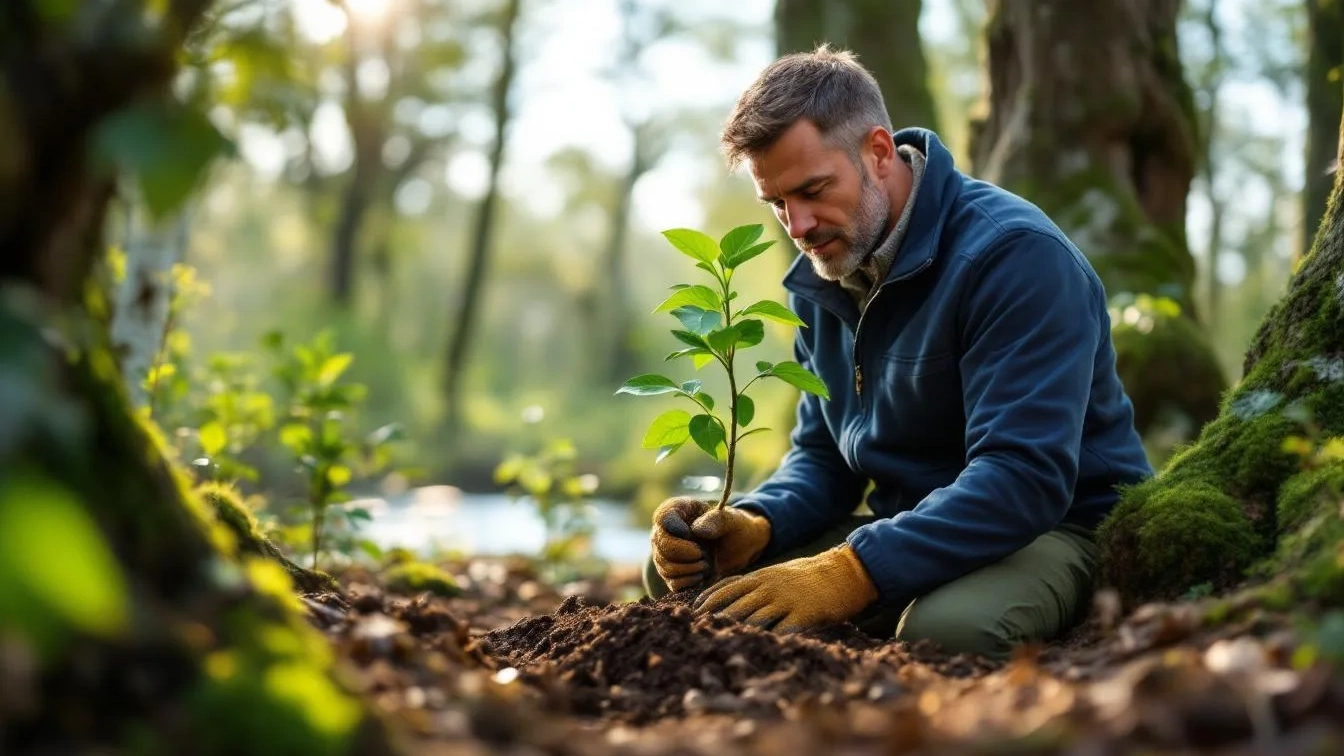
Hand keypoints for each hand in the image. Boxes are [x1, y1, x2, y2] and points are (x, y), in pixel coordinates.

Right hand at [650, 497, 770, 590]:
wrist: (737, 548)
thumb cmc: (733, 528)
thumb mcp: (732, 520)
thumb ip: (718, 519)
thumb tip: (698, 530)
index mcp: (677, 509)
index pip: (663, 517)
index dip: (675, 528)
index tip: (691, 533)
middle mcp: (664, 531)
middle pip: (662, 545)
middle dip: (686, 554)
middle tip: (704, 554)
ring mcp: (663, 553)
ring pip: (665, 566)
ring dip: (690, 568)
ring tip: (706, 563)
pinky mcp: (670, 573)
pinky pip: (672, 581)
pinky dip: (689, 581)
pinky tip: (701, 574)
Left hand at [692, 544, 877, 632]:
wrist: (842, 571)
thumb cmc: (805, 576)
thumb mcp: (775, 574)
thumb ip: (753, 585)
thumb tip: (727, 596)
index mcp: (760, 577)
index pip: (725, 589)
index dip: (707, 603)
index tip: (692, 616)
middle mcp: (768, 588)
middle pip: (734, 607)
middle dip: (715, 622)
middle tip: (698, 637)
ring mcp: (786, 600)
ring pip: (754, 619)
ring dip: (737, 634)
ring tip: (722, 647)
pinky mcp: (804, 614)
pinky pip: (783, 629)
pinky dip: (769, 640)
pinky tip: (759, 651)